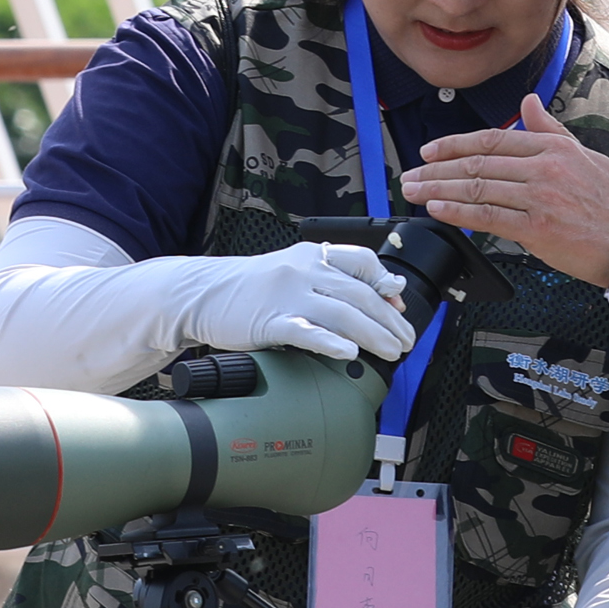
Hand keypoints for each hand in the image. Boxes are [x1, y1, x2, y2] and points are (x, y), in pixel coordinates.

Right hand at [179, 240, 415, 364]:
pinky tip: (348, 352)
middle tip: (406, 341)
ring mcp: (286, 295)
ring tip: (391, 352)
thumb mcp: (294, 272)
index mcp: (312, 255)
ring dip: (373, 335)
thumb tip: (380, 294)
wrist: (202, 293)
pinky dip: (330, 341)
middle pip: (359, 294)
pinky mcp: (268, 321)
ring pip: (341, 313)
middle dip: (389, 320)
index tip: (400, 307)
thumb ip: (332, 281)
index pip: (363, 263)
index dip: (386, 285)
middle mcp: (303, 270)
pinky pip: (305, 331)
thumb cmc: (251, 288)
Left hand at [401, 95, 608, 288]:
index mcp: (552, 147)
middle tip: (410, 175)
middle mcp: (543, 167)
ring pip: (477, 187)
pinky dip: (458, 212)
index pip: (492, 140)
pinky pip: (488, 216)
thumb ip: (550, 130)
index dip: (455, 144)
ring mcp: (539, 197)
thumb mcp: (584, 154)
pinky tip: (438, 210)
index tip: (430, 151)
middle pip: (477, 163)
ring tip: (414, 192)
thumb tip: (528, 103)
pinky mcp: (536, 228)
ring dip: (439, 189)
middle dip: (436, 169)